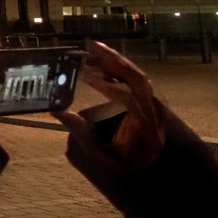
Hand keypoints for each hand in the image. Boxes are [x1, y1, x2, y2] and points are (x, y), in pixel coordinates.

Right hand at [53, 41, 164, 173]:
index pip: (127, 97)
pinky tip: (103, 68)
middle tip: (89, 48)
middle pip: (137, 77)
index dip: (104, 83)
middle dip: (113, 60)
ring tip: (92, 56)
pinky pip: (136, 80)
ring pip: (137, 76)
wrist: (158, 169)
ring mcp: (153, 104)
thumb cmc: (129, 165)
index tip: (83, 74)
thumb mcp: (105, 158)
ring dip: (116, 62)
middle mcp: (152, 110)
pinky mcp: (149, 101)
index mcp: (143, 124)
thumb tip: (60, 113)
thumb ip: (83, 136)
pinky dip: (120, 70)